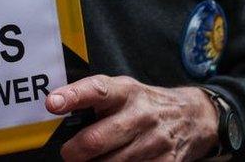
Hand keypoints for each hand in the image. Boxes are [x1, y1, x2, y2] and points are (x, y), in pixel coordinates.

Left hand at [46, 75, 218, 160]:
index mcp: (125, 92)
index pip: (97, 90)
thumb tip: (56, 108)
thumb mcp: (122, 90)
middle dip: (74, 151)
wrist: (192, 117)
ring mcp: (154, 141)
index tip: (52, 103)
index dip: (73, 96)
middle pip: (96, 140)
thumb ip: (93, 97)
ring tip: (92, 160)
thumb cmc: (144, 104)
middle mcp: (140, 115)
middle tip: (69, 153)